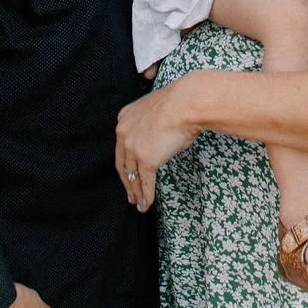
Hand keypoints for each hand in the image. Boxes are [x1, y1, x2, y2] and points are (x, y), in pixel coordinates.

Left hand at [115, 75, 205, 209]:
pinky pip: (146, 182)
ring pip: (133, 176)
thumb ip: (151, 126)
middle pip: (123, 164)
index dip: (124, 163)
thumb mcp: (157, 110)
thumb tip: (161, 140)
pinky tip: (148, 204)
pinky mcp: (146, 160)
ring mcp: (134, 148)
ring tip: (139, 204)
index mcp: (125, 118)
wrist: (185, 104)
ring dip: (136, 192)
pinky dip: (147, 195)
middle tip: (131, 195)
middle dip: (127, 182)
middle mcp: (124, 133)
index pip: (121, 147)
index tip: (127, 174)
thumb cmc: (179, 103)